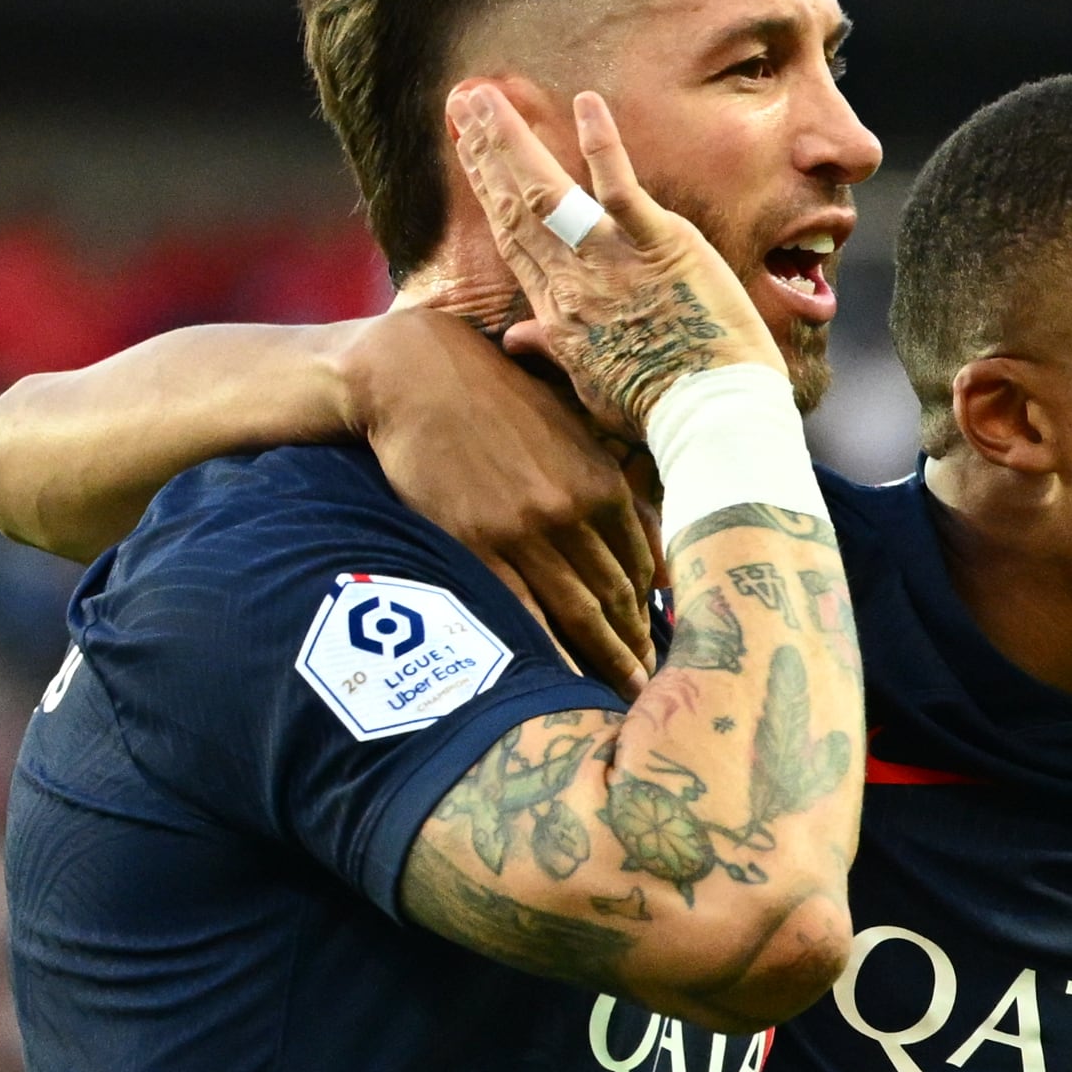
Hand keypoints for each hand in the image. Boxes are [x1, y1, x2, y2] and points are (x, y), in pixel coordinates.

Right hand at [332, 307, 661, 697]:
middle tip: (651, 685)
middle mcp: (573, 511)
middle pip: (618, 597)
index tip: (658, 642)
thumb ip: (613, 488)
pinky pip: (523, 613)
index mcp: (604, 483)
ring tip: (621, 696)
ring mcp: (526, 532)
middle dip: (637, 646)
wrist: (414, 374)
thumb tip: (653, 550)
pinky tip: (563, 682)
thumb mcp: (569, 430)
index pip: (643, 565)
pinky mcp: (477, 545)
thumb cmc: (495, 398)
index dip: (653, 612)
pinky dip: (548, 652)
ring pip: (579, 613)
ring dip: (605, 659)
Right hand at [447, 81, 786, 435]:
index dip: (488, 189)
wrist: (709, 415)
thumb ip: (552, 349)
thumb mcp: (592, 384)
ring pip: (547, 191)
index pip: (513, 237)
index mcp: (559, 309)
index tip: (469, 152)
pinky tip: (586, 103)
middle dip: (487, 151)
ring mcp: (611, 259)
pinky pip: (620, 187)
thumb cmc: (659, 405)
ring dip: (514, 141)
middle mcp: (572, 280)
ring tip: (489, 97)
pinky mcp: (658, 245)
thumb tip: (515, 339)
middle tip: (464, 102)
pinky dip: (603, 144)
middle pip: (517, 206)